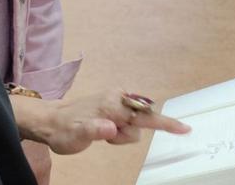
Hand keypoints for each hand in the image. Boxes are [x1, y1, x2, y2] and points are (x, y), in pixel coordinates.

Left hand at [40, 88, 191, 154]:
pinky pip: (129, 122)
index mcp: (113, 105)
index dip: (165, 123)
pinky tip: (106, 130)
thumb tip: (111, 128)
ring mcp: (118, 100)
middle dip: (127, 135)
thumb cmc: (64, 130)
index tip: (183, 128)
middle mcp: (119, 98)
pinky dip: (120, 130)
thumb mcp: (76, 135)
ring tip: (103, 134)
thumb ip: (94, 131)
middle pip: (141, 122)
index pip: (144, 116)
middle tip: (107, 137)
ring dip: (122, 135)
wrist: (51, 121)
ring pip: (134, 125)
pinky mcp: (116, 104)